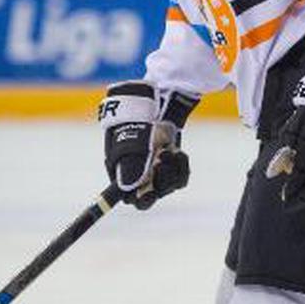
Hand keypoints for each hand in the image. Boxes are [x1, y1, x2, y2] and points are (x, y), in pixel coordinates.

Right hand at [98, 82, 197, 209]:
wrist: (157, 105)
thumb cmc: (138, 120)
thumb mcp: (132, 141)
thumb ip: (131, 166)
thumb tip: (131, 189)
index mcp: (122, 172)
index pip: (130, 198)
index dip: (139, 198)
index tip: (149, 192)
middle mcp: (139, 176)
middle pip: (151, 196)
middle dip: (160, 181)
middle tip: (162, 161)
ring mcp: (156, 172)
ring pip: (169, 186)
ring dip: (172, 170)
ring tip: (169, 150)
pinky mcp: (172, 167)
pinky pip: (181, 177)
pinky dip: (181, 166)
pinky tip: (179, 153)